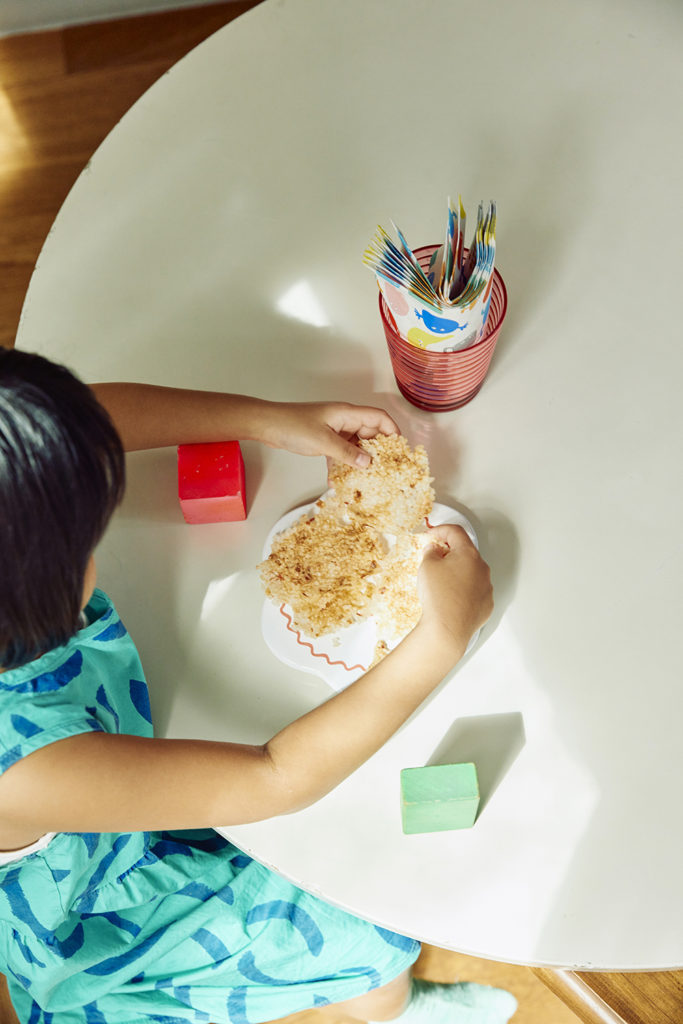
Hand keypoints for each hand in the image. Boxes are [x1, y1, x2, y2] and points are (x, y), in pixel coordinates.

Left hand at [261, 401, 399, 468]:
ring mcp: (334, 429)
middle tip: (382, 470)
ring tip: (362, 480)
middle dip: (376, 452)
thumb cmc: (293, 425)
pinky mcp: (324, 439)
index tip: (399, 451)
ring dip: (357, 461)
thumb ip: (347, 453)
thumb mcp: (323, 442)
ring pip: (354, 446)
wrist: (267, 425)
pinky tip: (336, 481)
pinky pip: (339, 452)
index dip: (392, 432)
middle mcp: (344, 420)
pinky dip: (340, 465)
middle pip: (370, 434)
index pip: (379, 418)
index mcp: (347, 413)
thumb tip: (368, 464)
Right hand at [416, 524, 492, 656]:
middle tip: (434, 560)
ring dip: (458, 573)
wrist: (448, 629)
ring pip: (471, 573)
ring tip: (441, 584)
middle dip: (450, 554)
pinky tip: (451, 598)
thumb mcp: (426, 566)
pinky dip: (464, 590)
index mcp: (468, 554)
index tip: (432, 534)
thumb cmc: (438, 597)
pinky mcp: (486, 604)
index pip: (456, 532)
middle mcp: (482, 568)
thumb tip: (434, 551)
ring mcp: (486, 587)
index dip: (441, 530)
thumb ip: (431, 552)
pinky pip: (474, 591)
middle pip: (466, 553)